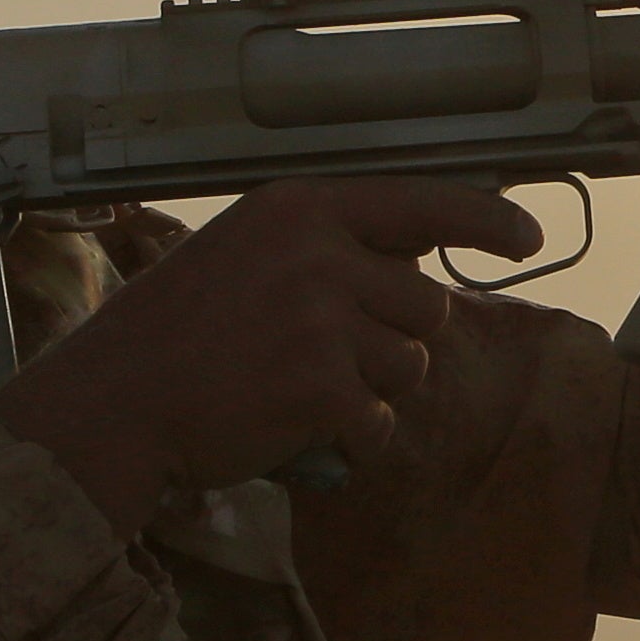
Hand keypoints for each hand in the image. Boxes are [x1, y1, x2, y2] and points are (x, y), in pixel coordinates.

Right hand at [0, 178, 541, 532]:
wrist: (112, 402)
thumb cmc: (173, 335)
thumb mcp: (243, 252)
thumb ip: (323, 247)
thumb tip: (413, 264)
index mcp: (299, 208)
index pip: (423, 201)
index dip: (486, 219)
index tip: (527, 234)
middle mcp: (317, 252)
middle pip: (426, 303)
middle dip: (395, 341)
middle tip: (328, 360)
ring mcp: (321, 319)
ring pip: (411, 364)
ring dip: (374, 391)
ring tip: (304, 391)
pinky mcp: (320, 388)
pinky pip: (381, 421)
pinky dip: (354, 439)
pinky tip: (302, 431)